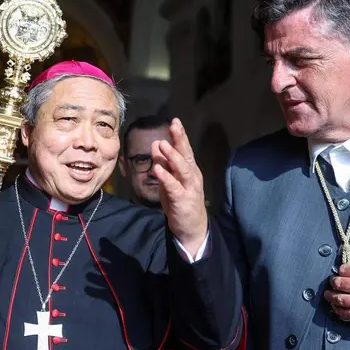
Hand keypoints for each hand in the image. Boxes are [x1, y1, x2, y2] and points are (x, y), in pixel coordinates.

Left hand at [151, 118, 207, 254]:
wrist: (191, 228)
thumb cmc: (180, 201)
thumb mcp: (170, 180)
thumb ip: (164, 163)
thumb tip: (157, 144)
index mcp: (189, 170)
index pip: (185, 150)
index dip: (180, 136)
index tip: (175, 121)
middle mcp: (192, 177)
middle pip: (187, 155)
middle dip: (180, 140)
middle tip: (174, 125)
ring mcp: (189, 189)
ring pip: (182, 170)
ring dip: (173, 157)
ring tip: (163, 145)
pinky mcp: (182, 201)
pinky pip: (174, 187)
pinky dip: (166, 178)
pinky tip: (158, 169)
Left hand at [324, 264, 349, 326]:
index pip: (345, 270)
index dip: (339, 272)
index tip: (338, 274)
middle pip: (339, 284)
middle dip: (332, 284)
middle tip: (330, 286)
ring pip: (341, 300)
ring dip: (332, 298)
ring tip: (329, 297)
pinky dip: (341, 312)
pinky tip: (337, 310)